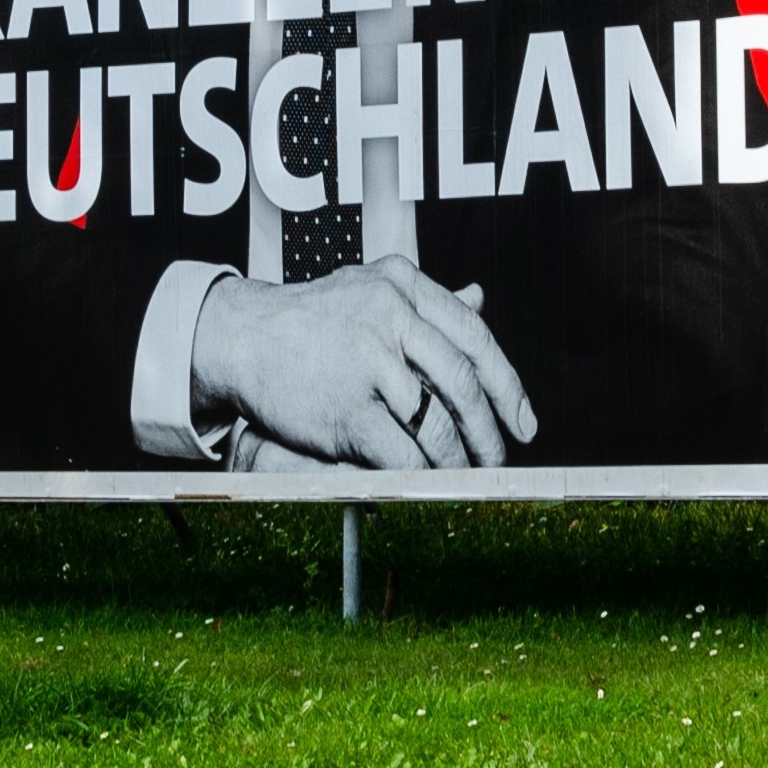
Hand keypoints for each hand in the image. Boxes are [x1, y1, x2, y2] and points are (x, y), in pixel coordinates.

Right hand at [190, 259, 535, 467]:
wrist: (242, 338)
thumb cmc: (313, 320)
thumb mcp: (371, 293)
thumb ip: (425, 304)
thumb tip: (481, 300)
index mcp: (403, 284)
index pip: (473, 337)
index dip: (507, 385)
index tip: (525, 422)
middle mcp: (388, 316)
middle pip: (461, 382)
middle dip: (488, 430)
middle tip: (499, 458)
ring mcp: (366, 362)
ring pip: (435, 422)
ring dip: (456, 459)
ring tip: (465, 475)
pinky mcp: (345, 408)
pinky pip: (401, 451)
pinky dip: (422, 473)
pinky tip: (428, 482)